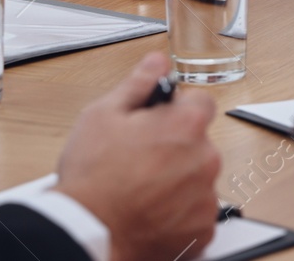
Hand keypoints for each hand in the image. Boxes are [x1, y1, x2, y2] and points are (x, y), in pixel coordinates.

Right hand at [56, 52, 220, 260]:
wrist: (88, 232)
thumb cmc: (92, 177)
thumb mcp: (103, 114)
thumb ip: (139, 83)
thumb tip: (157, 62)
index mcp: (186, 125)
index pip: (200, 103)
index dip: (176, 109)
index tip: (158, 121)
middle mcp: (205, 159)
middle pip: (199, 142)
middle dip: (175, 146)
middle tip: (140, 158)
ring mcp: (205, 197)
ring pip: (196, 178)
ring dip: (178, 180)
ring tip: (141, 188)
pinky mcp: (201, 231)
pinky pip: (195, 212)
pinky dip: (179, 213)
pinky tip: (150, 210)